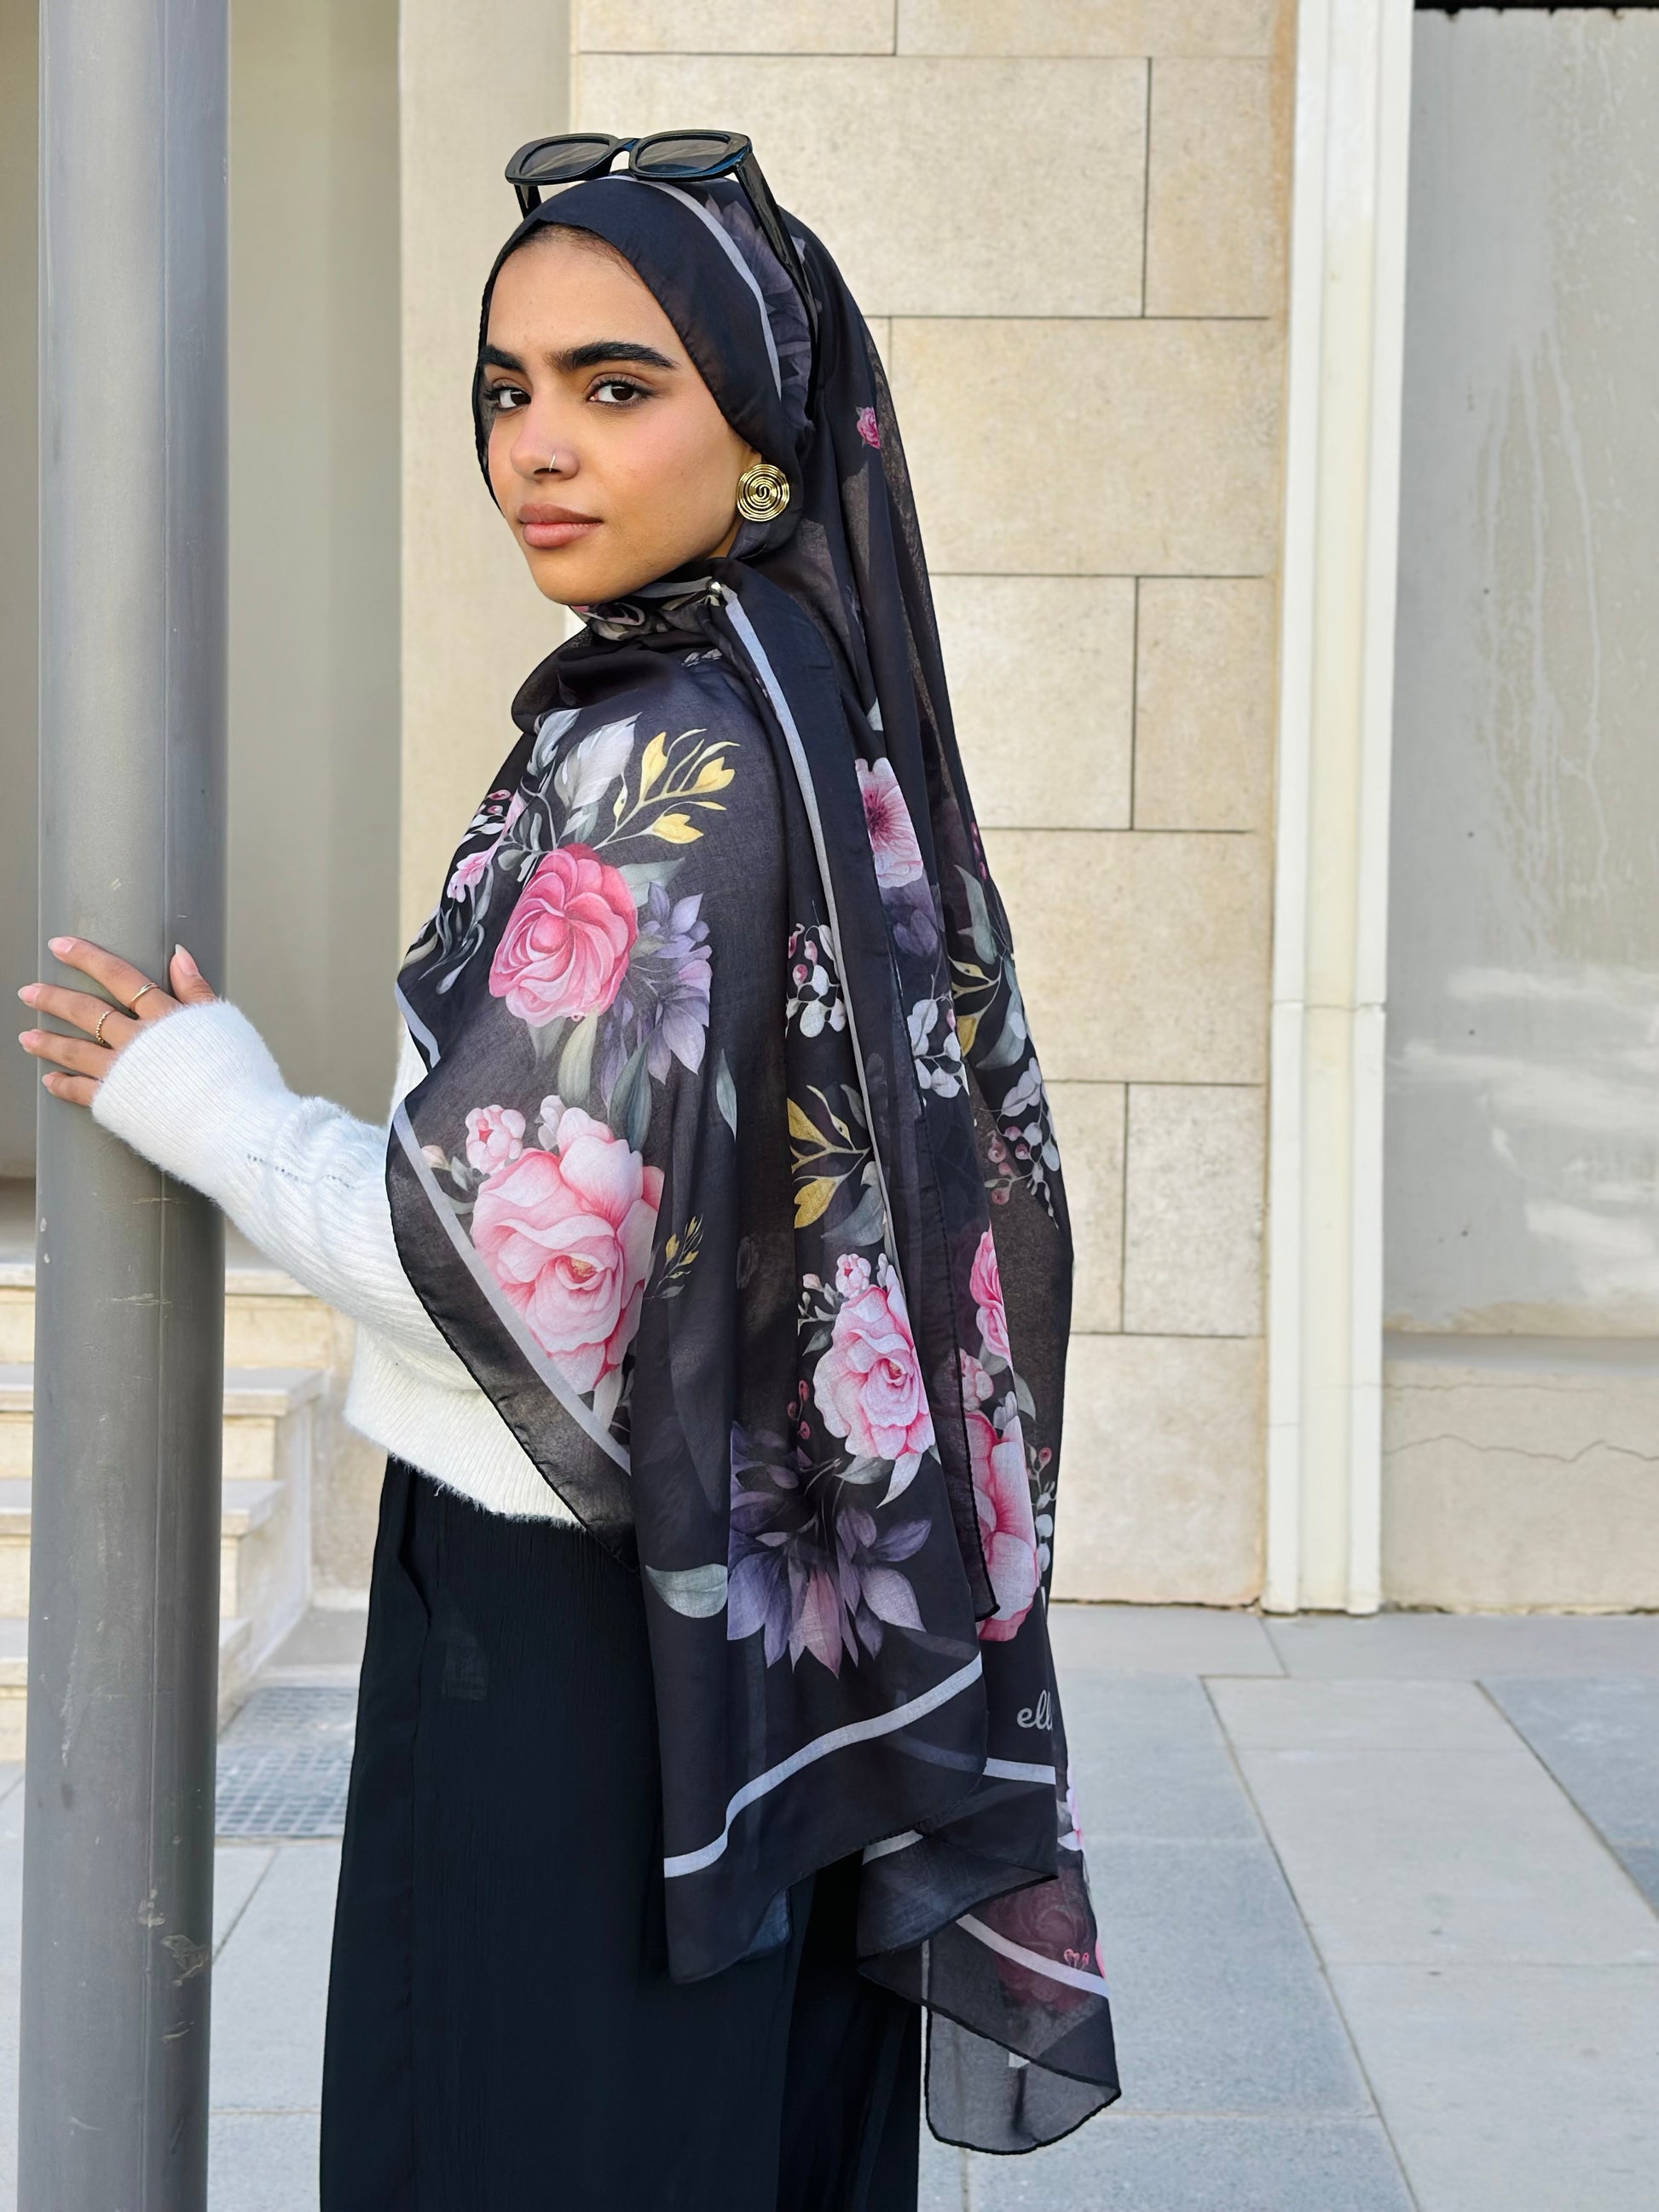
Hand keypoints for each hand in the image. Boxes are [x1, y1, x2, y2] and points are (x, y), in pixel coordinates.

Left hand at [17, 938, 217, 1108]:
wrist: (234, 1125)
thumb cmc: (239, 1078)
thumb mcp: (224, 1023)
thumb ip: (197, 990)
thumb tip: (179, 955)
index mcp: (165, 1017)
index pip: (120, 977)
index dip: (88, 958)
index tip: (62, 946)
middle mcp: (138, 1040)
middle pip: (87, 1012)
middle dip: (54, 999)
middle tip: (30, 992)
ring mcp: (123, 1072)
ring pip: (75, 1050)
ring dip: (48, 1042)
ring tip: (27, 1037)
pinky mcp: (117, 1104)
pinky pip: (81, 1091)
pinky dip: (63, 1084)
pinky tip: (51, 1080)